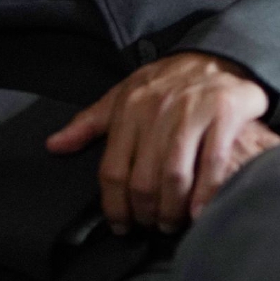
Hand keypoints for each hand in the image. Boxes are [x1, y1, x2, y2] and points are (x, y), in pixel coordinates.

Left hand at [44, 52, 279, 233]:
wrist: (219, 53)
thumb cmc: (168, 82)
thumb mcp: (125, 94)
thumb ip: (90, 123)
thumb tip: (54, 146)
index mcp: (129, 108)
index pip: (113, 171)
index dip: (115, 207)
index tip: (122, 225)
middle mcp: (158, 109)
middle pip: (143, 180)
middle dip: (146, 214)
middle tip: (152, 227)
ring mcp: (193, 110)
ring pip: (175, 176)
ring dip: (172, 210)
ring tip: (172, 223)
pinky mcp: (225, 112)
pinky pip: (212, 163)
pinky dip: (205, 194)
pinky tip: (200, 212)